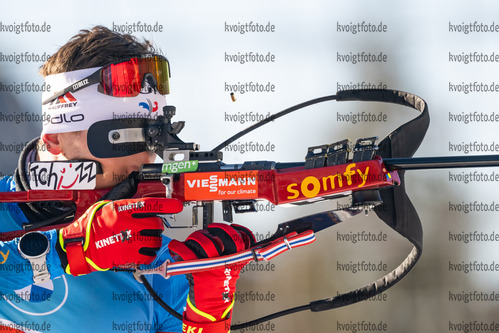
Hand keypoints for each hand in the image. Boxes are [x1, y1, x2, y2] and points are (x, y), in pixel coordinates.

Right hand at [58, 198, 182, 275]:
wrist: (78, 245)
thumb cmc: (90, 225)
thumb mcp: (107, 204)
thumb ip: (124, 196)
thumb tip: (134, 183)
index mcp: (123, 209)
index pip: (152, 205)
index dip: (168, 205)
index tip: (177, 206)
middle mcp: (129, 224)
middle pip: (157, 225)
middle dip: (156, 226)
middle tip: (150, 228)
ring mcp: (129, 241)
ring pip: (155, 241)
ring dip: (154, 241)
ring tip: (145, 241)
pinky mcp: (128, 257)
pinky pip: (148, 256)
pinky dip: (148, 255)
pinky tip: (142, 252)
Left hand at [169, 223, 254, 332]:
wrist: (212, 306)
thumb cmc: (220, 288)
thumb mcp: (234, 270)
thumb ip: (236, 255)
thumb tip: (233, 237)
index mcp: (234, 260)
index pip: (240, 239)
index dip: (234, 230)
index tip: (230, 227)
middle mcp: (223, 261)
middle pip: (218, 236)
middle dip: (212, 230)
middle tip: (209, 230)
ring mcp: (210, 264)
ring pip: (202, 241)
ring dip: (196, 236)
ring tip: (193, 238)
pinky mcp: (196, 270)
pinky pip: (185, 252)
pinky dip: (177, 246)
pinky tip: (175, 245)